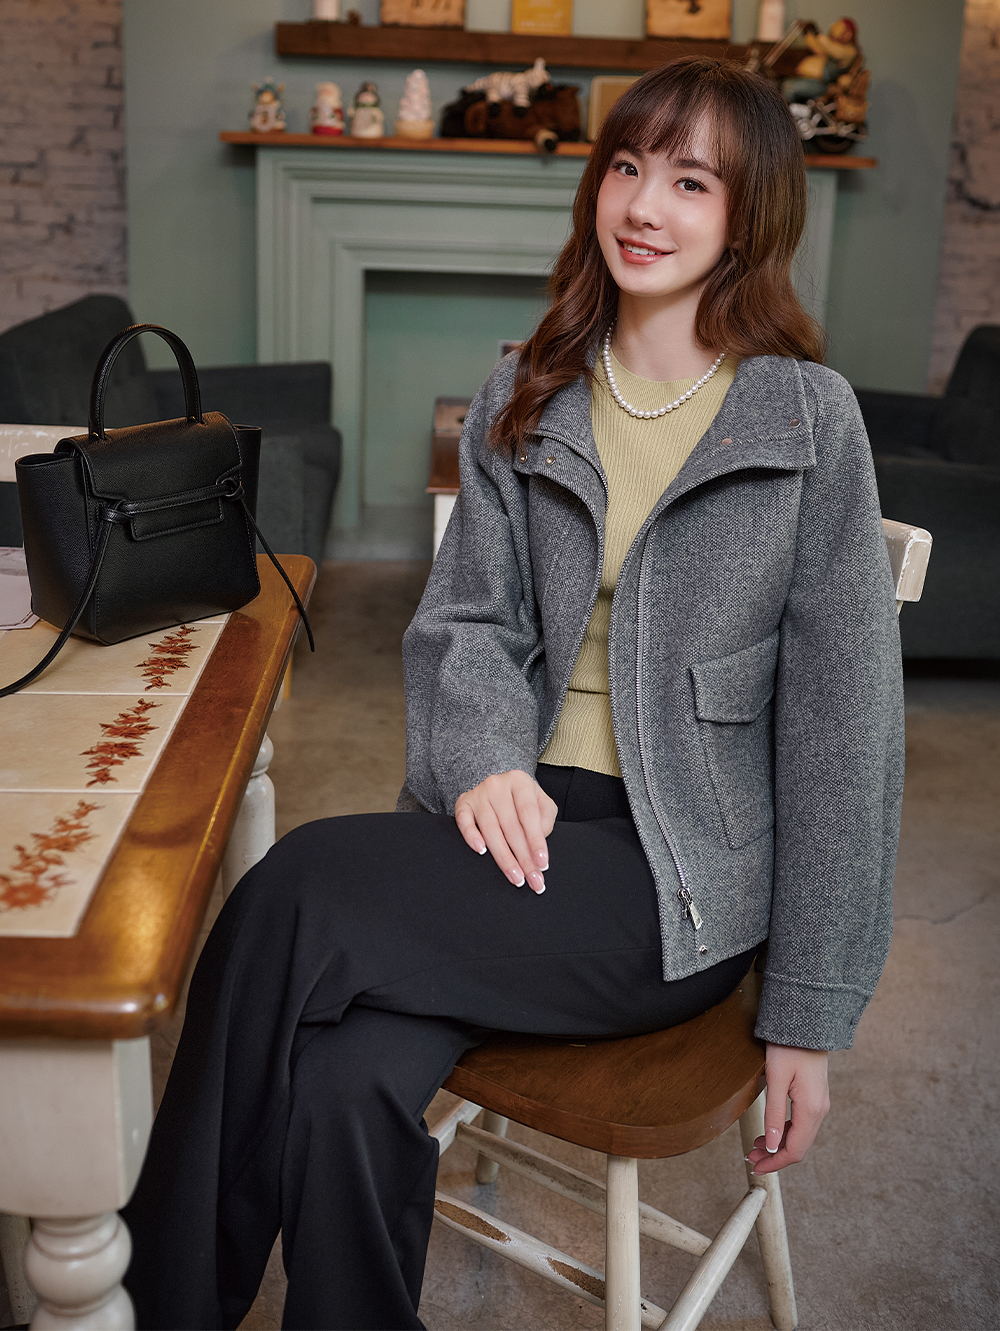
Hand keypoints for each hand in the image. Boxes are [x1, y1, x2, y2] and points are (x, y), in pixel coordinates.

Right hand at [455, 770, 556, 893]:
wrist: (501, 787)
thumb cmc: (524, 799)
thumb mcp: (542, 803)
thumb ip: (546, 818)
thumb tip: (538, 840)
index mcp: (520, 781)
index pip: (529, 814)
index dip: (536, 840)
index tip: (542, 863)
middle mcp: (497, 785)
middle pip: (510, 826)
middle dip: (523, 857)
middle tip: (532, 879)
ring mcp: (478, 793)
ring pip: (490, 829)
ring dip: (503, 857)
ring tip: (515, 876)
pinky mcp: (463, 803)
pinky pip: (463, 821)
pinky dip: (471, 836)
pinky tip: (481, 851)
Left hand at [745, 1044, 829, 1174]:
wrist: (806, 1023)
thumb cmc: (789, 1046)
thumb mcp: (776, 1079)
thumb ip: (775, 1114)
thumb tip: (773, 1146)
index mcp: (811, 1109)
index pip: (795, 1150)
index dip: (775, 1162)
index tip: (756, 1167)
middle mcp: (819, 1110)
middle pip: (799, 1146)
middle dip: (774, 1156)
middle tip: (750, 1158)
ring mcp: (819, 1104)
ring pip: (800, 1136)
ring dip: (779, 1145)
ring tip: (756, 1146)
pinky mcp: (814, 1097)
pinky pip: (801, 1124)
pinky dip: (785, 1133)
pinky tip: (771, 1131)